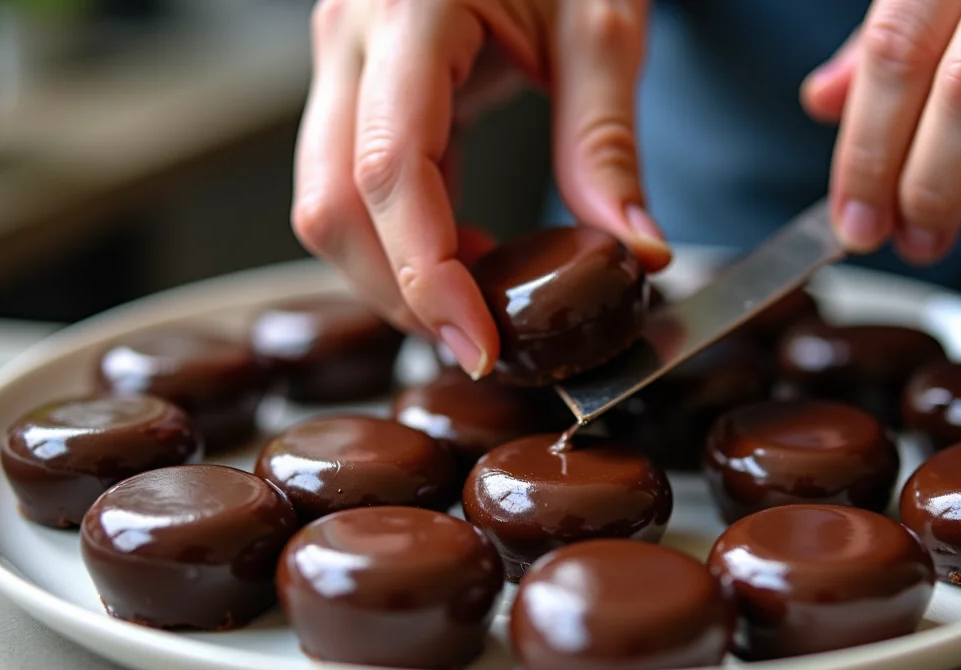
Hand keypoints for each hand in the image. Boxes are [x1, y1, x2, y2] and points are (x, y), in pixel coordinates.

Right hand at [291, 0, 669, 378]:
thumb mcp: (604, 25)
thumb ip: (607, 142)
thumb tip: (634, 252)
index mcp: (411, 10)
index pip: (391, 171)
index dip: (428, 275)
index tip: (483, 344)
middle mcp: (352, 36)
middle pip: (333, 204)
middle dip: (400, 293)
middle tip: (484, 342)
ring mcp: (341, 57)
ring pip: (326, 202)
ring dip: (394, 273)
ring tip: (480, 300)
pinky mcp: (353, 81)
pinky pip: (351, 182)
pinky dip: (400, 238)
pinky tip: (463, 255)